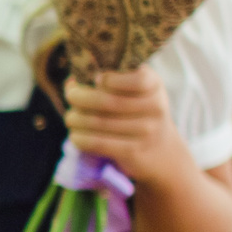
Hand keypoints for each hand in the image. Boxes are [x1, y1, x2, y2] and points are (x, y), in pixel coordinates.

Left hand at [63, 66, 194, 188]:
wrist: (161, 150)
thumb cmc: (137, 112)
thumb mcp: (134, 91)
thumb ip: (109, 81)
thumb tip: (71, 83)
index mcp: (155, 85)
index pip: (138, 80)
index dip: (112, 79)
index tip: (96, 79)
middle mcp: (155, 107)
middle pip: (109, 101)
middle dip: (81, 97)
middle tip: (71, 96)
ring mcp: (146, 131)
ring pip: (99, 122)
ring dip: (76, 119)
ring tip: (70, 118)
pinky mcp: (133, 151)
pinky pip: (99, 143)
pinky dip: (81, 138)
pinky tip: (75, 135)